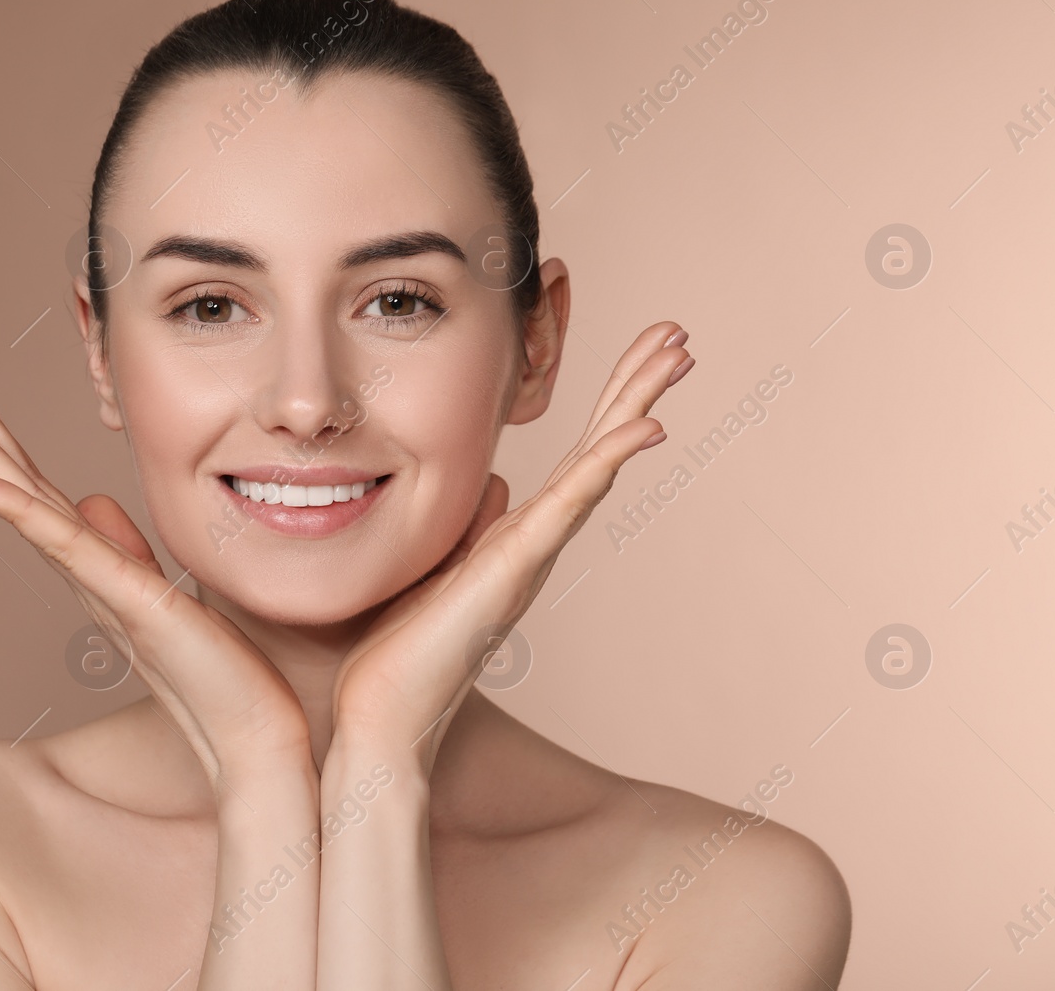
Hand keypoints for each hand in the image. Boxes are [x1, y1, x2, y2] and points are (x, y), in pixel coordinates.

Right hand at [0, 366, 315, 791]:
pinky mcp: (127, 599)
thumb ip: (124, 547)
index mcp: (96, 565)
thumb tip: (94, 501)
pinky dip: (14, 510)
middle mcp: (86, 574)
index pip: (38, 489)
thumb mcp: (165, 591)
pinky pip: (62, 544)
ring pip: (26, 505)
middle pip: (18, 487)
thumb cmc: (216, 670)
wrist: (249, 733)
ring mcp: (100, 585)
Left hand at [326, 322, 693, 773]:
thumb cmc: (388, 655)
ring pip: (597, 462)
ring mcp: (530, 553)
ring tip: (677, 349)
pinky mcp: (516, 566)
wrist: (377, 721)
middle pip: (598, 448)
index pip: (569, 456)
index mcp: (510, 540)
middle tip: (676, 333)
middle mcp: (532, 544)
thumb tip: (493, 479)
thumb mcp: (425, 564)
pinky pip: (571, 502)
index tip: (629, 351)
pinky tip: (646, 426)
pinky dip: (609, 461)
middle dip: (635, 386)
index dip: (602, 404)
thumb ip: (462, 524)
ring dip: (637, 402)